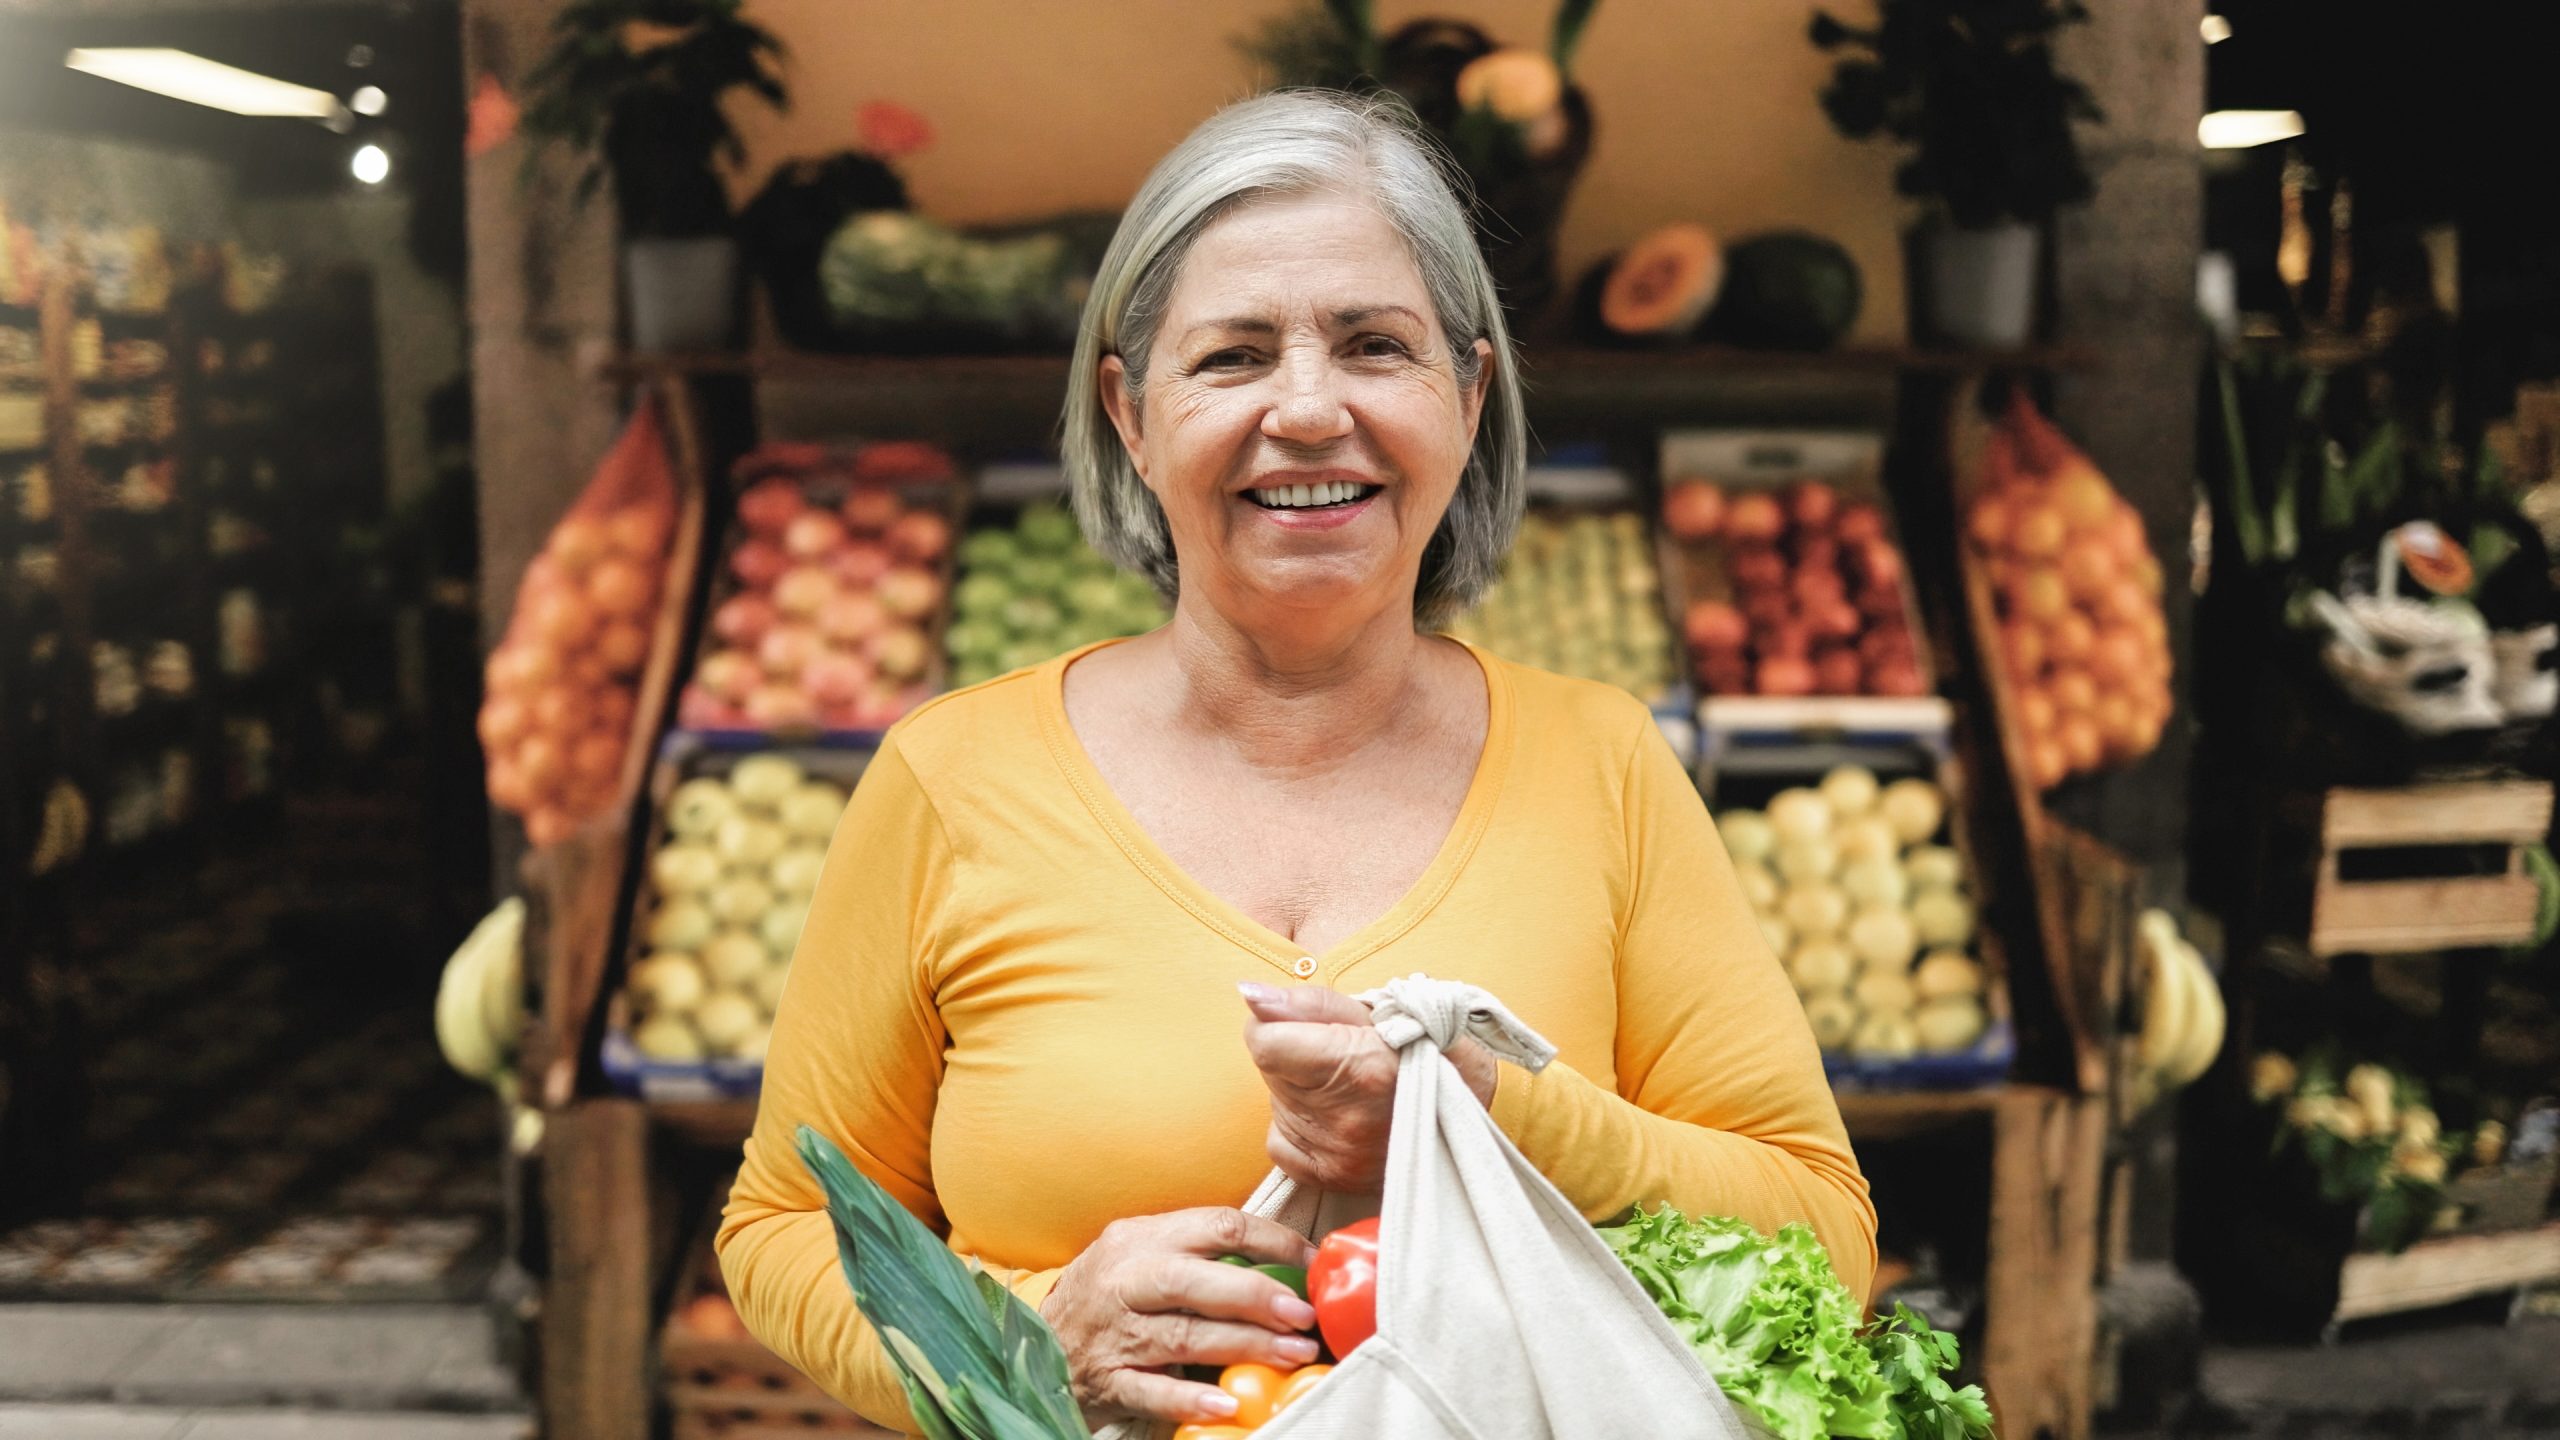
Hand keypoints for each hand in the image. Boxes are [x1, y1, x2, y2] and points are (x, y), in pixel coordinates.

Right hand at [1038, 1207, 1319, 1425]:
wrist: (1035, 1340)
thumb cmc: (1108, 1292)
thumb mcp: (1141, 1254)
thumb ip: (1197, 1253)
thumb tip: (1280, 1263)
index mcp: (1142, 1239)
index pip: (1216, 1226)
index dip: (1272, 1242)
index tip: (1312, 1264)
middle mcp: (1125, 1281)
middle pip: (1195, 1282)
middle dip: (1256, 1295)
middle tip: (1303, 1314)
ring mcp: (1115, 1334)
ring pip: (1183, 1337)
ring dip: (1244, 1346)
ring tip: (1293, 1354)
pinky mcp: (1108, 1380)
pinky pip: (1152, 1392)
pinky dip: (1190, 1399)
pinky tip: (1227, 1405)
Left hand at [1240, 983, 1496, 1193]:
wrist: (1482, 1112)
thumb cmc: (1434, 1049)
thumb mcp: (1381, 1009)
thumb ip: (1310, 1004)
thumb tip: (1249, 995)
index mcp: (1359, 1067)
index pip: (1264, 1042)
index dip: (1277, 1023)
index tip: (1306, 1024)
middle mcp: (1344, 1119)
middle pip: (1270, 1071)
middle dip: (1294, 1055)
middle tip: (1342, 1055)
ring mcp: (1339, 1155)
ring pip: (1277, 1104)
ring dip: (1301, 1089)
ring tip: (1349, 1085)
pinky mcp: (1333, 1179)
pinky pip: (1280, 1142)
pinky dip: (1299, 1125)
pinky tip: (1336, 1114)